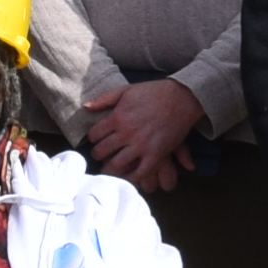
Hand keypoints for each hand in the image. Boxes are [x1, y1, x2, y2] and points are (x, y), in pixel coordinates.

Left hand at [82, 79, 203, 194]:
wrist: (181, 98)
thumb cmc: (153, 92)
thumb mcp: (126, 90)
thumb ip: (105, 98)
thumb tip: (86, 107)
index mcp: (118, 117)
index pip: (94, 135)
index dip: (92, 139)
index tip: (96, 141)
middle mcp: (127, 133)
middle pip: (102, 151)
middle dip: (98, 155)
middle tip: (100, 156)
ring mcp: (141, 145)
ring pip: (117, 165)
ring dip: (110, 169)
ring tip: (109, 168)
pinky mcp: (156, 154)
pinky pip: (139, 172)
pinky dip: (131, 177)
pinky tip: (128, 175)